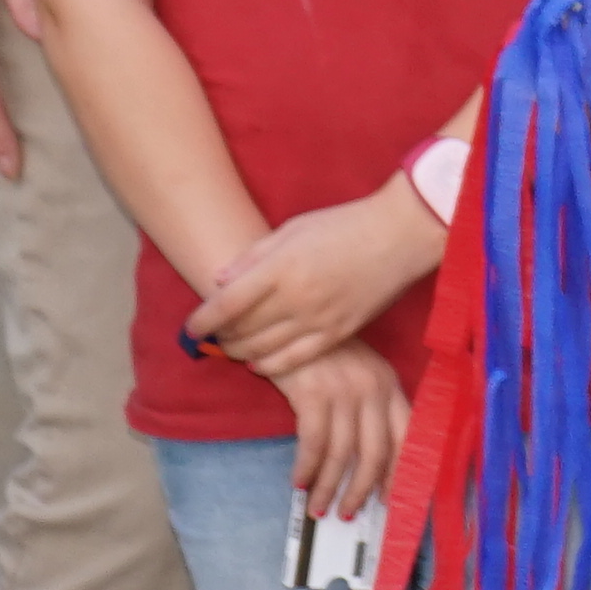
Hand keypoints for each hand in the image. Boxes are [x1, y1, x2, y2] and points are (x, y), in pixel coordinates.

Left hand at [189, 194, 442, 378]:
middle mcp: (295, 297)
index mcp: (280, 268)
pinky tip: (259, 364)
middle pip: (241, 331)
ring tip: (232, 348)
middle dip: (220, 337)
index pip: (225, 305)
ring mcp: (318, 318)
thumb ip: (255, 255)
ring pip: (264, 349)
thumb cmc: (345, 224)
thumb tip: (220, 280)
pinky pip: (297, 359)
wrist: (401, 234)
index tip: (189, 329)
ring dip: (241, 352)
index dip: (201, 322)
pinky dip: (271, 366)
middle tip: (213, 336)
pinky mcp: (340, 332)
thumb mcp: (294, 228)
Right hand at [277, 348, 409, 519]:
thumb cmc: (318, 352)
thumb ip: (368, 405)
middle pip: (377, 453)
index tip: (388, 498)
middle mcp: (374, 389)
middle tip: (349, 513)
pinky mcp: (315, 394)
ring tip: (317, 507)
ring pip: (344, 454)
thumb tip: (368, 457)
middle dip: (362, 490)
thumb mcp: (356, 372)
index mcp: (389, 384)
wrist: (286, 320)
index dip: (399, 471)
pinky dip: (307, 468)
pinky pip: (315, 444)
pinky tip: (298, 481)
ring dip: (329, 487)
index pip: (406, 435)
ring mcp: (345, 391)